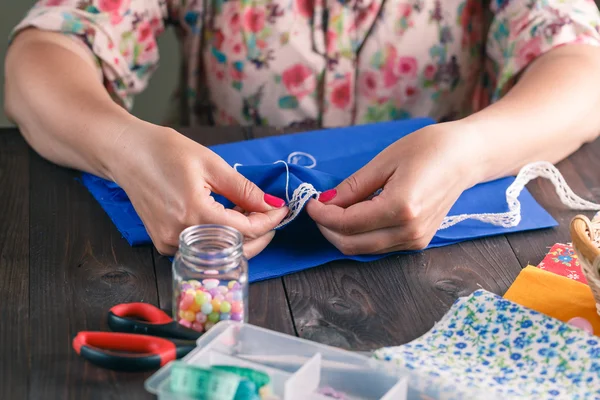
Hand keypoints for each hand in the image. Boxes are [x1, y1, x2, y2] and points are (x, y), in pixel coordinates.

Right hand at [109, 121, 287, 256]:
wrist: (126, 153)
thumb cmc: (164, 151)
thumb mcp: (211, 164)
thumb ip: (244, 189)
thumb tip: (271, 205)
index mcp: (194, 213)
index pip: (246, 231)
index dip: (269, 221)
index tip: (282, 209)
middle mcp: (180, 235)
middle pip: (234, 250)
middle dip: (260, 234)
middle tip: (270, 214)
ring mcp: (169, 243)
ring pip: (219, 253)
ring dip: (240, 237)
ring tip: (247, 211)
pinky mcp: (163, 244)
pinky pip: (201, 249)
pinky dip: (219, 238)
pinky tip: (225, 217)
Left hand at [306, 121, 479, 254]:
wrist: (466, 157)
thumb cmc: (429, 148)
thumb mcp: (385, 161)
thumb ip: (354, 187)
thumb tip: (325, 202)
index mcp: (402, 208)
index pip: (347, 224)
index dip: (322, 216)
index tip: (311, 201)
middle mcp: (409, 231)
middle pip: (351, 244)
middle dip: (328, 228)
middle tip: (320, 206)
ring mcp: (415, 240)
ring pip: (363, 249)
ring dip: (342, 233)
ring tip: (336, 208)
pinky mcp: (417, 242)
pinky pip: (378, 246)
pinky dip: (360, 235)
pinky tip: (356, 214)